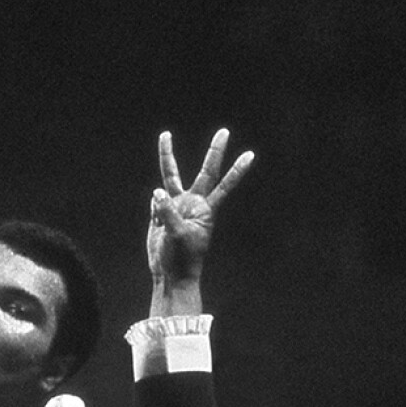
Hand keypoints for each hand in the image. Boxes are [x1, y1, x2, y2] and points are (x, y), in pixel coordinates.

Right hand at [147, 128, 254, 285]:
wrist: (170, 275)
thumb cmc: (181, 259)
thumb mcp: (177, 235)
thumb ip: (168, 213)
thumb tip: (157, 192)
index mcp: (205, 209)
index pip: (224, 184)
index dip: (237, 169)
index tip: (250, 154)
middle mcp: (193, 203)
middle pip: (205, 171)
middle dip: (215, 151)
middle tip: (225, 131)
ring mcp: (177, 207)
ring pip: (172, 177)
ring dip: (168, 157)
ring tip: (166, 135)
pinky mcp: (161, 214)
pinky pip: (157, 201)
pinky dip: (155, 202)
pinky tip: (155, 210)